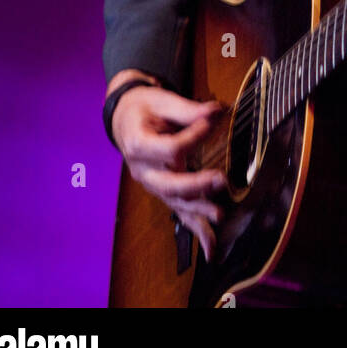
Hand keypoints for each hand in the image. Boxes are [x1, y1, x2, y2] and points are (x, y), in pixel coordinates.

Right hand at [111, 85, 226, 262]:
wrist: (125, 118)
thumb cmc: (144, 108)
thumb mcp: (161, 101)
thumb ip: (188, 110)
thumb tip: (216, 111)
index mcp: (138, 145)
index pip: (170, 149)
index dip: (193, 136)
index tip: (211, 121)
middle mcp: (142, 170)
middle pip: (169, 184)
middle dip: (196, 185)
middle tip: (221, 179)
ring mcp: (151, 184)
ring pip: (174, 203)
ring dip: (198, 211)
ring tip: (219, 215)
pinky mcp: (162, 191)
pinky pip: (178, 212)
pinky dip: (196, 229)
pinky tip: (211, 246)